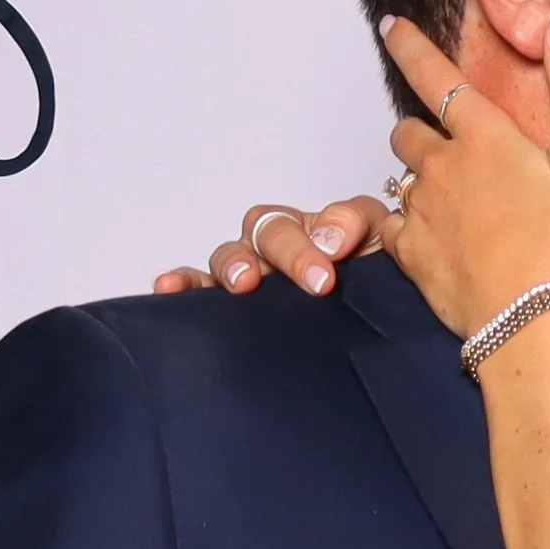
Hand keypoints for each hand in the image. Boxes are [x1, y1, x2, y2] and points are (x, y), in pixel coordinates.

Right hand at [150, 196, 388, 297]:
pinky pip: (200, 288)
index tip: (336, 253)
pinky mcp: (232, 305)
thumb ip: (360, 227)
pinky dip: (184, 285)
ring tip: (243, 283)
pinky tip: (169, 287)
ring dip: (234, 264)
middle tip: (315, 282)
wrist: (375, 333)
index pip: (323, 215)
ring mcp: (255, 274)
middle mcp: (281, 247)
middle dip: (290, 252)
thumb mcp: (380, 247)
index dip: (326, 229)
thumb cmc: (375, 283)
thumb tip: (331, 237)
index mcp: (319, 231)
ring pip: (232, 255)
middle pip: (269, 231)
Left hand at [380, 11, 549, 340]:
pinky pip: (392, 226)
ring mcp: (421, 211)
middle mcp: (442, 165)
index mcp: (485, 137)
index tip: (389, 27)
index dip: (410, 47)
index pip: (435, 75)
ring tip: (453, 207)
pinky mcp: (411, 253)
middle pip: (408, 131)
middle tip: (450, 153)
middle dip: (421, 133)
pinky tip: (433, 241)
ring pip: (402, 181)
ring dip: (420, 184)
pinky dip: (405, 227)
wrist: (532, 322)